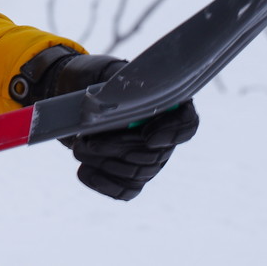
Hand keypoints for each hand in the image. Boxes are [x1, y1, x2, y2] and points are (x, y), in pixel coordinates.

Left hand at [11, 45, 199, 199]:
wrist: (87, 103)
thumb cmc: (104, 84)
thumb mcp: (112, 76)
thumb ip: (118, 86)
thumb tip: (108, 104)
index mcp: (169, 107)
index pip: (187, 124)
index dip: (171, 134)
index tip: (147, 137)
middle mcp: (166, 138)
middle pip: (153, 155)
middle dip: (118, 148)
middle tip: (89, 141)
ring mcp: (152, 161)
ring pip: (138, 174)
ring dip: (105, 163)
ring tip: (79, 148)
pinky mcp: (134, 178)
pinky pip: (126, 190)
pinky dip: (104, 183)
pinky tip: (83, 172)